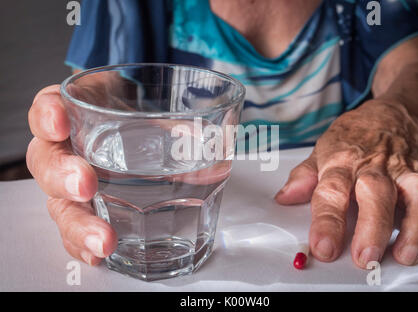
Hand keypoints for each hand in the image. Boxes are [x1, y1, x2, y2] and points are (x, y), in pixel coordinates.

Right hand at [27, 83, 233, 264]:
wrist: (139, 133)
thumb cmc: (140, 122)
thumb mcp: (155, 113)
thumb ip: (179, 125)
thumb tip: (213, 138)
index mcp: (78, 114)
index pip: (48, 107)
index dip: (48, 115)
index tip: (60, 122)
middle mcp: (67, 150)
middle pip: (47, 162)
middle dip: (63, 175)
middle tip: (86, 185)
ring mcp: (72, 184)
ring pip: (59, 204)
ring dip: (79, 224)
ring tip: (103, 239)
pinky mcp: (85, 211)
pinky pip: (73, 231)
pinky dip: (83, 245)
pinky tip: (98, 255)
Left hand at [275, 99, 417, 267]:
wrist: (387, 116)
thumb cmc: (351, 137)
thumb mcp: (320, 151)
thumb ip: (303, 177)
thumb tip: (284, 198)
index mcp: (342, 162)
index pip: (331, 191)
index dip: (327, 221)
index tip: (323, 246)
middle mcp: (374, 167)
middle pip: (376, 194)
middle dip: (373, 226)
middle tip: (365, 256)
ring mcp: (403, 171)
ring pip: (417, 194)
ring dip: (415, 226)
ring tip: (405, 254)